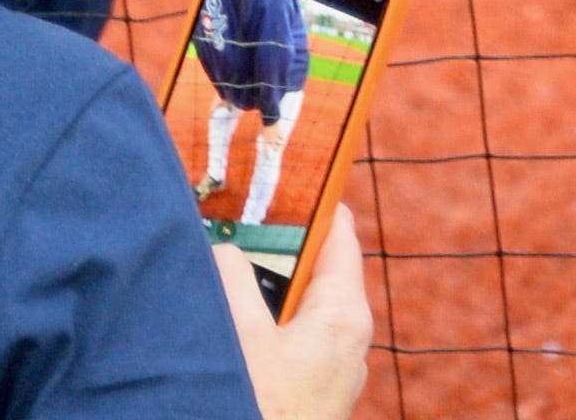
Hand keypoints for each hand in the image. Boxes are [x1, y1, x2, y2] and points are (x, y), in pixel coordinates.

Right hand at [219, 203, 371, 419]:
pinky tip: (237, 318)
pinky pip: (298, 335)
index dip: (308, 199)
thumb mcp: (243, 335)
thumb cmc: (267, 408)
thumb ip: (233, 278)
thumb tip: (225, 245)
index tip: (273, 179)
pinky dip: (271, 318)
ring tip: (228, 264)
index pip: (338, 230)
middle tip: (236, 220)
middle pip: (319, 266)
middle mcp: (350, 335)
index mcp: (345, 311)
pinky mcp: (318, 389)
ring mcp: (336, 366)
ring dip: (270, 285)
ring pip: (304, 304)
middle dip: (278, 243)